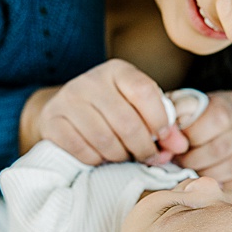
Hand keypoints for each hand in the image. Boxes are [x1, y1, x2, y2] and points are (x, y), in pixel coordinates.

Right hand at [19, 59, 187, 164]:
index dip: (159, 120)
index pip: (144, 92)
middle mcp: (90, 80)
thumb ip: (162, 124)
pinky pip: (81, 149)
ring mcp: (68, 99)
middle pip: (126, 122)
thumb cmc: (110, 111)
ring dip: (120, 156)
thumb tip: (179, 146)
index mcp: (117, 70)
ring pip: (104, 139)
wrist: (64, 110)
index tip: (163, 138)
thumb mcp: (137, 108)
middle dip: (143, 148)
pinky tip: (102, 158)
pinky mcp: (52, 120)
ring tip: (125, 157)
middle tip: (148, 158)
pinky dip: (96, 160)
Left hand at [173, 90, 231, 190]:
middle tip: (180, 162)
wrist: (217, 129)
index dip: (194, 135)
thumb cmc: (192, 120)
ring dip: (208, 174)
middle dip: (194, 160)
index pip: (218, 118)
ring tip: (193, 171)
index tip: (177, 143)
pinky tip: (212, 180)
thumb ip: (173, 116)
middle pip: (223, 147)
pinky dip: (228, 185)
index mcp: (229, 102)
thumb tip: (167, 139)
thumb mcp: (180, 108)